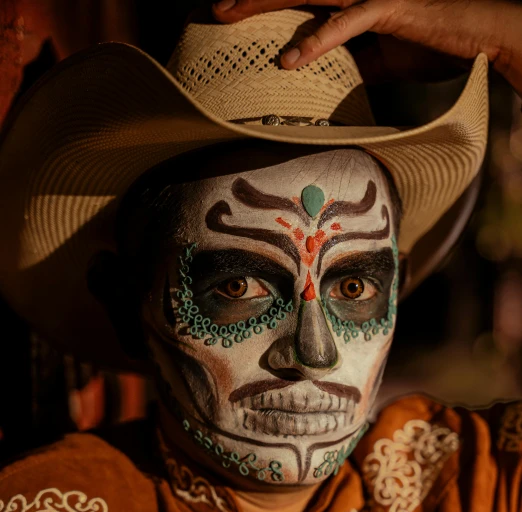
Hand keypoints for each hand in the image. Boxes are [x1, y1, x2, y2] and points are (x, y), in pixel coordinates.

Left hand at [212, 0, 521, 94]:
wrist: (481, 36)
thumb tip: (323, 84)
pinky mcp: (392, 6)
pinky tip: (289, 59)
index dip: (265, 4)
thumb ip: (351, 61)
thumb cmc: (434, 41)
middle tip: (214, 10)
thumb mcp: (382, 56)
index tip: (231, 16)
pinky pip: (347, 21)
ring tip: (229, 14)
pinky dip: (317, 41)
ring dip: (266, 2)